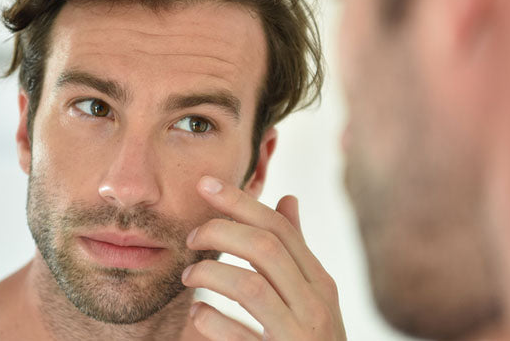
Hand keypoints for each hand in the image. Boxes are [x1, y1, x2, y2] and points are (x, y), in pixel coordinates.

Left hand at [181, 175, 346, 340]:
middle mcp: (315, 307)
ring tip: (189, 278)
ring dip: (210, 274)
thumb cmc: (309, 340)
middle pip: (265, 249)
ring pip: (250, 287)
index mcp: (320, 284)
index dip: (240, 201)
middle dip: (220, 232)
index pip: (279, 229)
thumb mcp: (310, 296)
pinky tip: (199, 314)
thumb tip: (288, 199)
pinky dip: (210, 320)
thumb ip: (296, 252)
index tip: (205, 184)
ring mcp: (299, 337)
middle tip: (191, 237)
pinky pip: (237, 334)